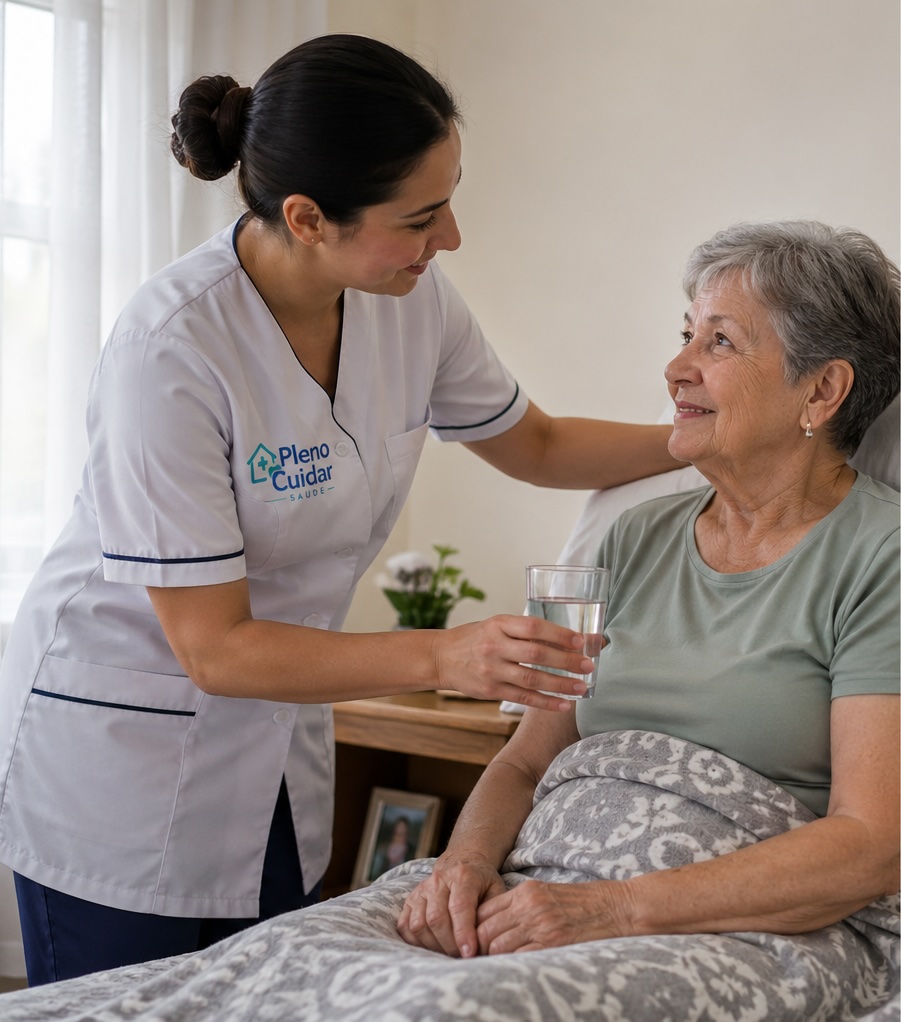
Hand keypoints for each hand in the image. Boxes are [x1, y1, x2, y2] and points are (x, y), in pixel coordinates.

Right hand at [396, 854, 506, 957]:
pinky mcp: (410, 900)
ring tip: (449, 953)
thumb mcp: (496, 891)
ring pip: (419, 924)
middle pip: (436, 918)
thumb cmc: (482, 883)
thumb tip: (487, 943)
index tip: (469, 954)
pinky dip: (416, 942)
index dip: (463, 933)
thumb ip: (492, 914)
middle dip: (449, 944)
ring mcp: (421, 889)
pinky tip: (433, 947)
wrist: (463, 863)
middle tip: (462, 957)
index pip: (459, 907)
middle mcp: (439, 880)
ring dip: (433, 946)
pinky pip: (405, 926)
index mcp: (463, 875)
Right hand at [429, 615, 594, 709]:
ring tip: (581, 687)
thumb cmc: (475, 638)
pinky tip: (563, 704)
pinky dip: (546, 702)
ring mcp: (492, 670)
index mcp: (499, 624)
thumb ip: (524, 631)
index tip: (580, 641)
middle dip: (566, 661)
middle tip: (588, 665)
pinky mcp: (491, 690)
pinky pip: (523, 698)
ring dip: (561, 684)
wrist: (441, 658)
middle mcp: (495, 646)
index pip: (533, 627)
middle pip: (536, 654)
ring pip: (532, 679)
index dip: (559, 634)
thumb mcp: (496, 625)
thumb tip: (566, 639)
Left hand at [475, 879, 629, 954]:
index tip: (474, 942)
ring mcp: (540, 925)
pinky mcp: (553, 944)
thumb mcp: (548, 893)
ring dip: (492, 959)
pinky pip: (519, 958)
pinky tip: (514, 970)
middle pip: (485, 930)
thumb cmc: (584, 902)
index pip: (484, 910)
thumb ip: (523, 905)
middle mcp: (529, 906)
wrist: (618, 907)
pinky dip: (512, 966)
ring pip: (497, 946)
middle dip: (478, 947)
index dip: (474, 929)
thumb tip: (498, 924)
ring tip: (493, 967)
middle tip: (478, 960)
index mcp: (526, 892)